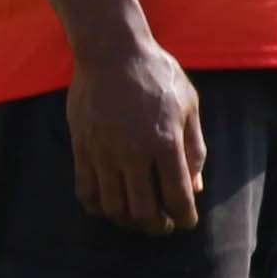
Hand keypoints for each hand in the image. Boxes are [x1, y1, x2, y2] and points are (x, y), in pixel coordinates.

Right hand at [68, 35, 207, 231]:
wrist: (112, 50)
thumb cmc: (157, 74)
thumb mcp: (189, 105)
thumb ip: (194, 148)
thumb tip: (195, 188)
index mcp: (166, 142)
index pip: (177, 197)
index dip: (183, 218)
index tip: (185, 222)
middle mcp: (134, 152)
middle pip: (144, 211)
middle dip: (156, 227)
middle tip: (162, 226)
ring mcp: (104, 152)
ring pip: (114, 207)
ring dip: (127, 221)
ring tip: (137, 217)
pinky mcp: (82, 147)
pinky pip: (85, 191)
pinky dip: (98, 207)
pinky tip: (108, 206)